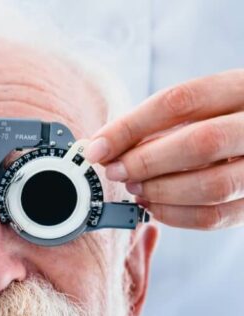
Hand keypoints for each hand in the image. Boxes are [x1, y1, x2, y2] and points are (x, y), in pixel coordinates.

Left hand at [85, 69, 243, 230]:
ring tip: (134, 188)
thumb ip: (162, 123)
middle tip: (115, 171)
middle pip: (199, 142)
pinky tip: (154, 206)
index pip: (181, 100)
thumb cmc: (226, 121)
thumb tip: (103, 147)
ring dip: (160, 191)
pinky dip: (176, 215)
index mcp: (243, 88)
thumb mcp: (206, 107)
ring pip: (211, 186)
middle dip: (145, 162)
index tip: (97, 147)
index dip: (131, 126)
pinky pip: (216, 216)